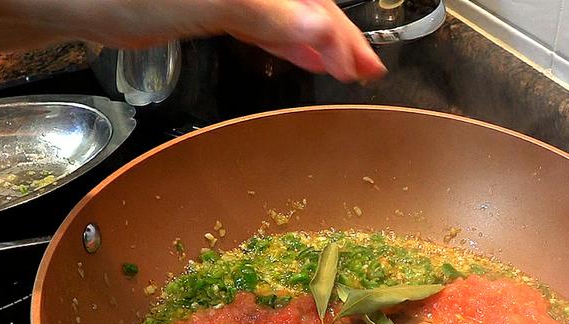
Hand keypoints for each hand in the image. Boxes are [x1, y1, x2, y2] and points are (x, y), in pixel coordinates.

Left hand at [73, 0, 386, 81]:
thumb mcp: (205, 2)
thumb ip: (266, 14)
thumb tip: (320, 29)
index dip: (341, 31)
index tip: (363, 65)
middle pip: (302, 1)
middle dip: (335, 37)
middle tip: (364, 73)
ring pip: (282, 12)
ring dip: (313, 41)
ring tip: (342, 69)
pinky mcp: (204, 3)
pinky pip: (257, 21)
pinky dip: (281, 40)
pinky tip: (299, 54)